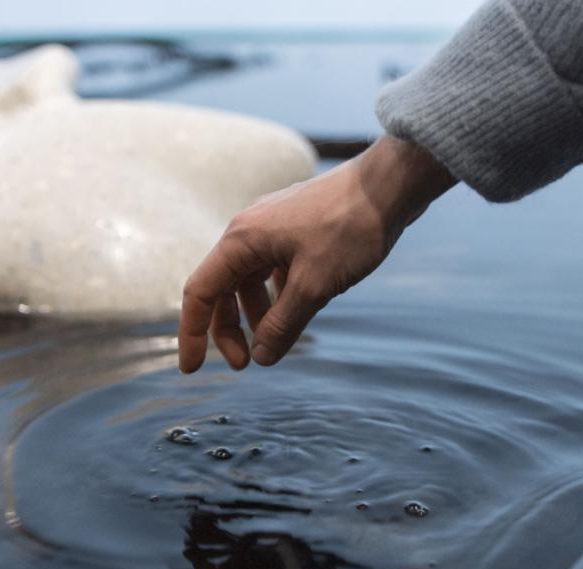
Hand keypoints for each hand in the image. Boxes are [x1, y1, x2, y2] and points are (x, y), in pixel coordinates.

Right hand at [178, 135, 454, 372]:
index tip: (192, 370)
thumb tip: (261, 357)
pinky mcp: (297, 230)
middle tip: (247, 364)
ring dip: (257, 315)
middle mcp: (249, 232)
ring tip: (278, 339)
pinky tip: (298, 308)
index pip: (199, 292)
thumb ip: (283, 324)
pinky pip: (273, 270)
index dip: (192, 333)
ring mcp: (273, 229)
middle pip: (222, 290)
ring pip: (250, 281)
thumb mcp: (315, 285)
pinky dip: (278, 295)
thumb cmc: (351, 227)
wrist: (390, 184)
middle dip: (229, 330)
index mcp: (241, 240)